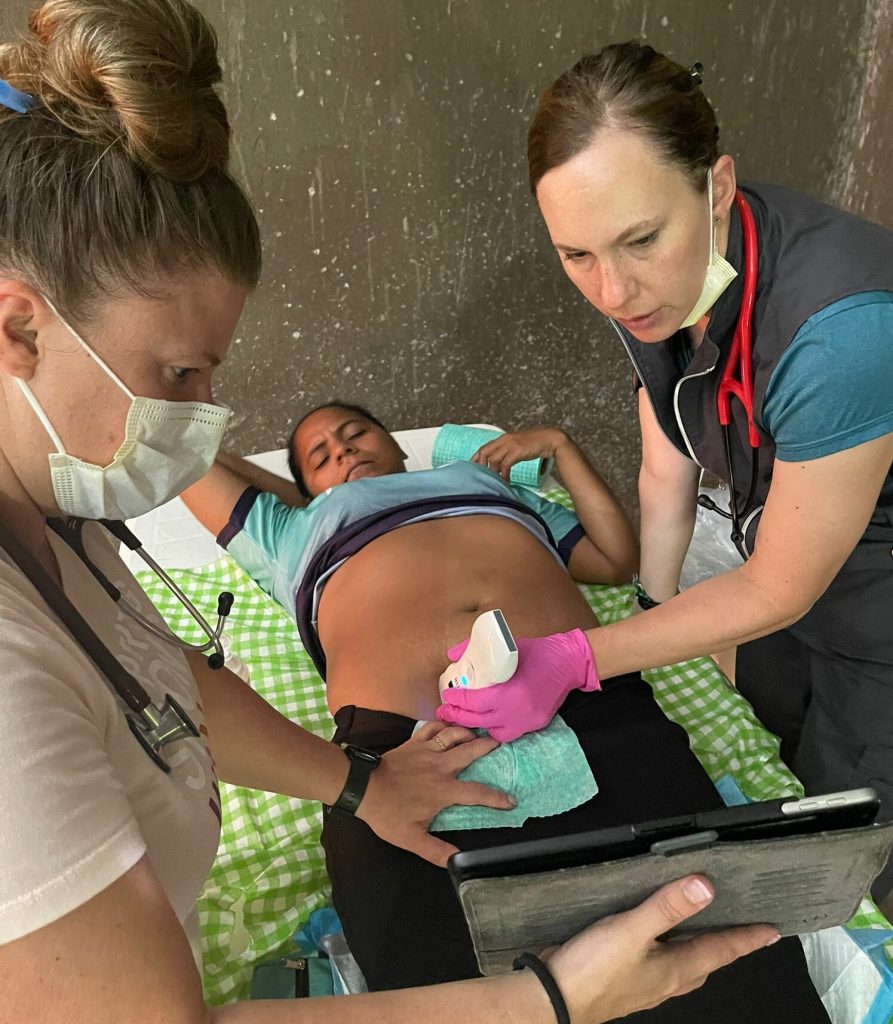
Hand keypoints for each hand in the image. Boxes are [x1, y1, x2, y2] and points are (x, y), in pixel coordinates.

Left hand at [357, 721, 514, 867]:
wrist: (363, 788)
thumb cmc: (388, 814)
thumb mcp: (411, 839)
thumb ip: (435, 851)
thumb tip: (458, 862)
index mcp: (443, 790)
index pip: (477, 793)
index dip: (496, 797)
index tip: (511, 800)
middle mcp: (440, 766)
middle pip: (471, 751)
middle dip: (488, 746)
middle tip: (501, 742)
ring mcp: (427, 750)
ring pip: (454, 734)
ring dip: (469, 733)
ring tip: (479, 734)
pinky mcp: (414, 742)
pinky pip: (433, 728)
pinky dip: (444, 725)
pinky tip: (450, 727)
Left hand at [436, 630, 598, 742]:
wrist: (569, 662)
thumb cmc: (537, 652)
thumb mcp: (507, 646)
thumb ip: (477, 649)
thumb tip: (452, 655)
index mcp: (508, 692)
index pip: (473, 703)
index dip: (457, 700)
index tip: (447, 695)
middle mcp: (517, 711)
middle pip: (478, 721)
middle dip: (458, 716)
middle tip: (445, 710)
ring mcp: (527, 721)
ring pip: (492, 732)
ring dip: (476, 725)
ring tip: (464, 716)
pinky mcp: (536, 725)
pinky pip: (509, 733)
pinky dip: (496, 728)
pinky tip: (488, 720)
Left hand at [471, 427, 569, 479]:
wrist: (550, 439)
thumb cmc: (535, 443)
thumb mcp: (518, 445)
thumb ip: (508, 451)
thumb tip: (499, 464)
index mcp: (503, 438)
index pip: (483, 448)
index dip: (475, 458)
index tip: (470, 469)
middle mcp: (504, 440)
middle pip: (484, 452)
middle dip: (479, 466)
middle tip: (478, 478)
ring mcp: (510, 445)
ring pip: (493, 459)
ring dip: (491, 472)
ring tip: (492, 482)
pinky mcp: (517, 451)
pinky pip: (505, 465)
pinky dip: (503, 474)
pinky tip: (505, 481)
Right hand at [546, 875, 779, 1022]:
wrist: (553, 1000)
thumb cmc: (595, 969)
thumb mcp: (632, 930)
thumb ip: (667, 908)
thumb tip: (706, 887)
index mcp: (675, 969)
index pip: (721, 951)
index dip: (747, 939)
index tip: (772, 931)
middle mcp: (665, 981)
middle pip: (705, 963)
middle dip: (724, 947)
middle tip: (740, 929)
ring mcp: (644, 985)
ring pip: (681, 967)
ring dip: (695, 949)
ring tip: (699, 929)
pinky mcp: (622, 982)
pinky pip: (656, 965)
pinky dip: (665, 950)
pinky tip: (650, 940)